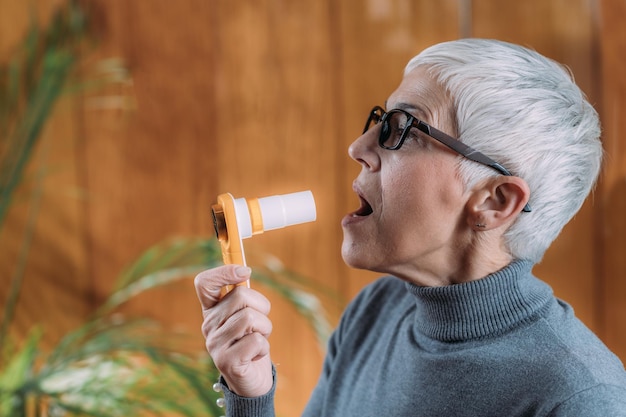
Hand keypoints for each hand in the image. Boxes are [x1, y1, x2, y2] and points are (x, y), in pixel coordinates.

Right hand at [194, 265, 273, 396]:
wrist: (252, 381)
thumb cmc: (252, 342)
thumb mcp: (248, 315)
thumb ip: (244, 296)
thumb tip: (244, 269)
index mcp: (211, 310)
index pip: (204, 283)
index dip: (223, 271)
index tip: (245, 271)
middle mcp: (208, 325)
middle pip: (240, 296)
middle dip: (262, 308)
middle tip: (259, 325)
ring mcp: (214, 344)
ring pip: (251, 318)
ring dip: (265, 328)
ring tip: (258, 340)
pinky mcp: (226, 362)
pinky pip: (256, 340)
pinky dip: (264, 347)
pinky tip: (255, 356)